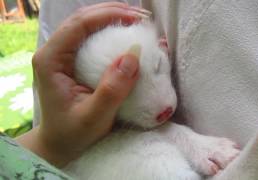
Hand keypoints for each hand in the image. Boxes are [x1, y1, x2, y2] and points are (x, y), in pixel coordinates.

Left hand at [16, 2, 149, 166]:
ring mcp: (62, 54)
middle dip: (113, 12)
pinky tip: (125, 32)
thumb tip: (133, 56)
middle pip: (83, 19)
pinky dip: (110, 31)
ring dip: (113, 18)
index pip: (79, 25)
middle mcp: (54, 52)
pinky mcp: (73, 60)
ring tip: (137, 20)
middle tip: (142, 16)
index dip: (108, 15)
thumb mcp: (94, 118)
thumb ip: (112, 90)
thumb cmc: (73, 133)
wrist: (60, 142)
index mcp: (51, 60)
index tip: (136, 19)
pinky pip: (91, 37)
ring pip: (87, 25)